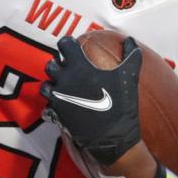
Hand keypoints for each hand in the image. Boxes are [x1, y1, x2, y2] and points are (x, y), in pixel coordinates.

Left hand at [41, 36, 141, 165]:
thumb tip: (132, 41)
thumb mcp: (129, 77)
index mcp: (79, 67)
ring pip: (46, 85)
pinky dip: (52, 106)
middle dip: (60, 65)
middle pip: (51, 64)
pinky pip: (47, 107)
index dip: (69, 44)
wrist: (112, 136)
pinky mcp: (57, 114)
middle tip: (71, 69)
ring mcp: (58, 98)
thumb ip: (131, 56)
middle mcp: (64, 80)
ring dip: (53, 84)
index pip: (64, 44)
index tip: (74, 48)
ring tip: (65, 87)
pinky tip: (63, 106)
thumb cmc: (120, 104)